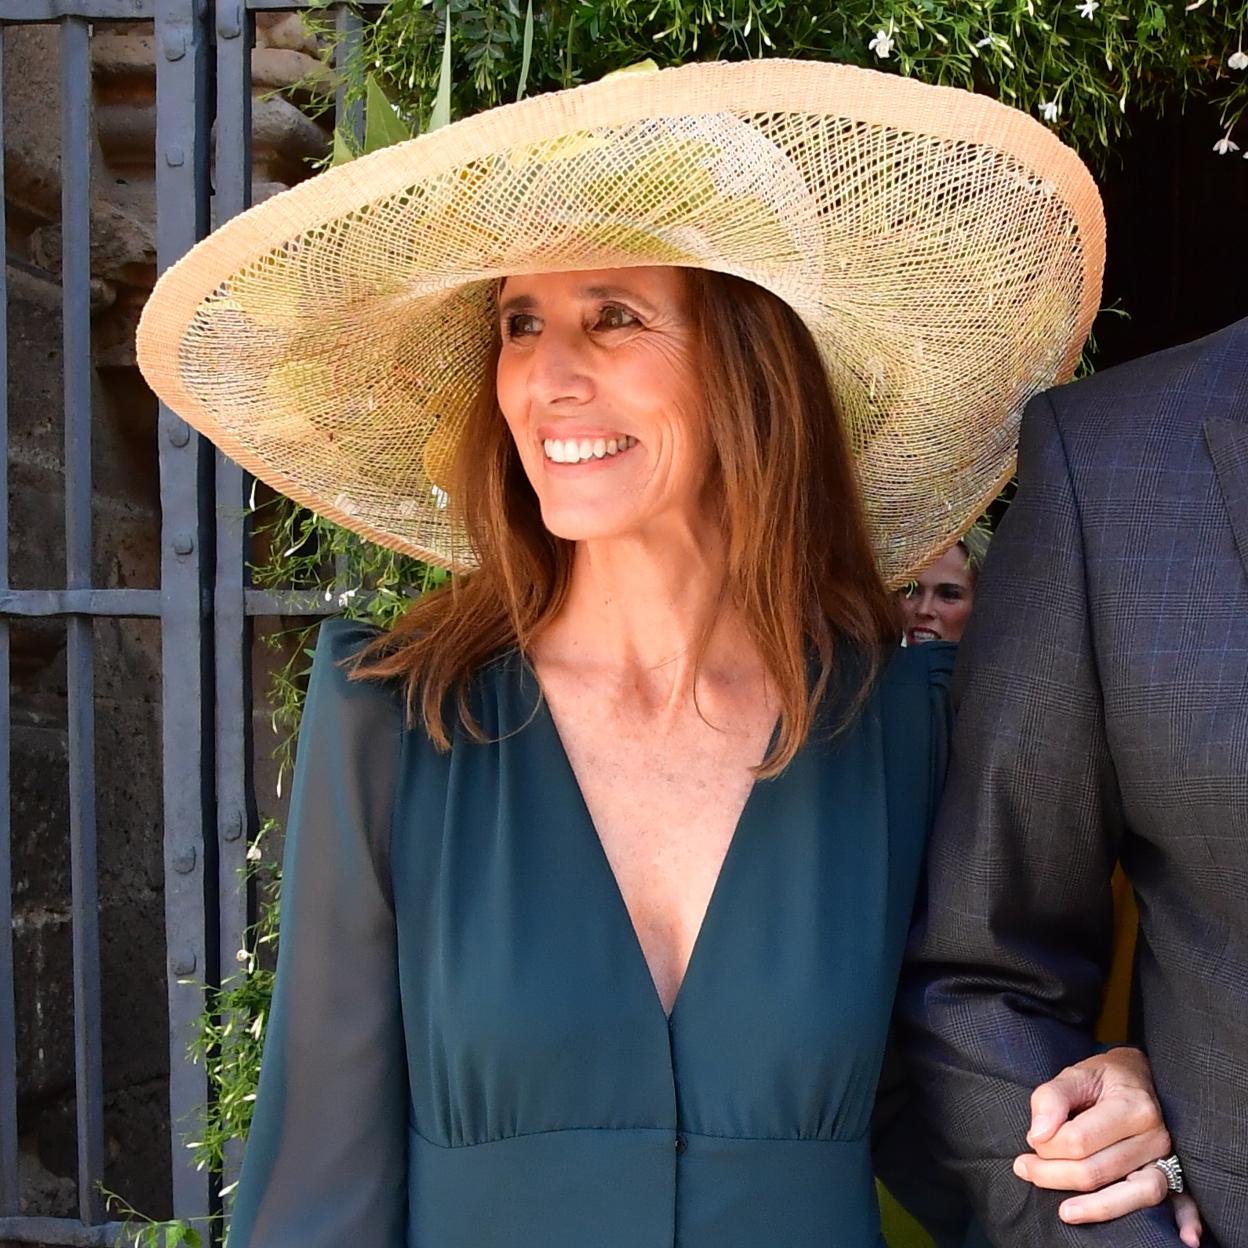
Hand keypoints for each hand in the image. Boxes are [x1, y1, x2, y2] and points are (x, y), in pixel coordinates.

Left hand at [1012, 1047, 1201, 1245]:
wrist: (1140, 1077)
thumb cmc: (1104, 1078)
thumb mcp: (1075, 1074)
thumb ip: (1051, 1099)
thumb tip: (1037, 1135)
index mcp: (1131, 1106)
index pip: (1079, 1141)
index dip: (1047, 1146)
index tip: (1031, 1140)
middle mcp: (1154, 1135)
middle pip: (1099, 1171)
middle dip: (1054, 1175)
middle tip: (1024, 1169)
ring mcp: (1167, 1158)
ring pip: (1133, 1194)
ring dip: (1094, 1207)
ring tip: (1063, 1213)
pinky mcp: (1175, 1174)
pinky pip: (1183, 1202)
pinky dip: (1185, 1220)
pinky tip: (1185, 1239)